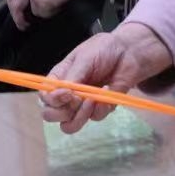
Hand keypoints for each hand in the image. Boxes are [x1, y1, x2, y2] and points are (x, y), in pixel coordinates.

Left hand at [7, 0, 80, 29]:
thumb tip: (30, 2)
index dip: (13, 5)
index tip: (17, 13)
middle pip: (14, 5)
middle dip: (18, 18)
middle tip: (24, 25)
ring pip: (33, 11)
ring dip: (44, 11)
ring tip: (56, 2)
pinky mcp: (41, 1)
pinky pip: (44, 13)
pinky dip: (53, 11)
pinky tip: (59, 2)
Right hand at [40, 24, 170, 133]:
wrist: (129, 51)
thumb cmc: (103, 49)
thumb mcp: (85, 57)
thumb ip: (73, 76)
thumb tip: (64, 95)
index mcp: (58, 79)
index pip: (45, 98)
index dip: (52, 100)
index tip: (67, 93)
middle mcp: (66, 95)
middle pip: (52, 116)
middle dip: (63, 112)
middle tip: (80, 99)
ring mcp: (82, 104)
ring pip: (70, 125)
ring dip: (81, 115)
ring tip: (94, 99)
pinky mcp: (99, 108)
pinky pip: (95, 118)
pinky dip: (101, 109)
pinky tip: (107, 92)